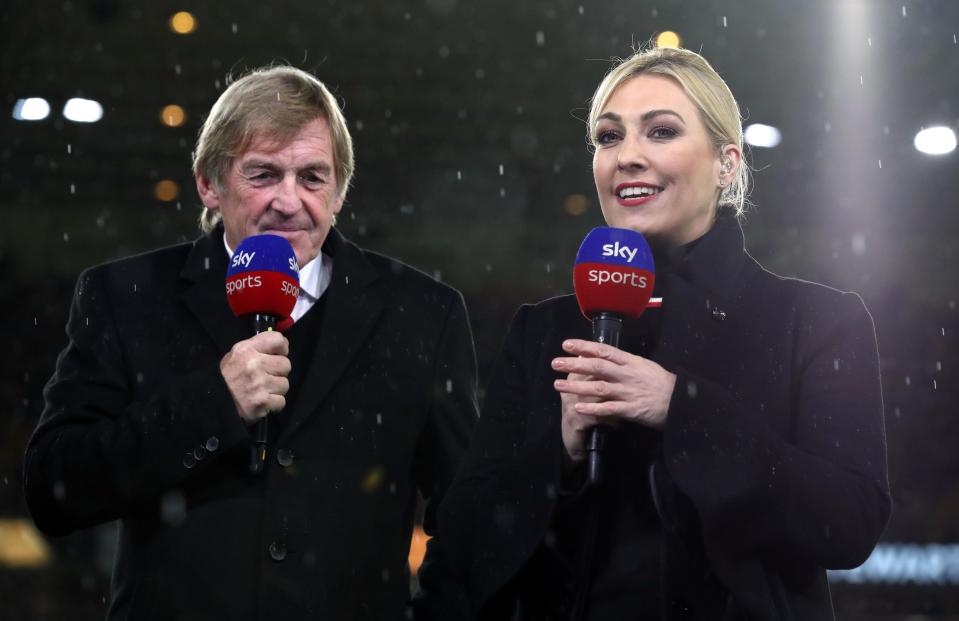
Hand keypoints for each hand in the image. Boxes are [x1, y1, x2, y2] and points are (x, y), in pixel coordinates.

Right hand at [220, 331, 290, 424]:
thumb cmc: (227, 378)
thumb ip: (256, 349)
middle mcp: (254, 364)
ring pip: (285, 384)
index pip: (278, 340)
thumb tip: (280, 347)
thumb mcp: (236, 355)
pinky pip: (281, 401)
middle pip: (286, 364)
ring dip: (276, 389)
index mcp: (247, 349)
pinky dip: (274, 404)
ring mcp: (259, 383)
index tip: (276, 356)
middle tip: (266, 378)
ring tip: (262, 391)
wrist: (212, 403)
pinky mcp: (262, 401)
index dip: (281, 349)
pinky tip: (263, 402)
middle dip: (278, 372)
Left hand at [552, 339, 675, 459]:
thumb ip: (624, 363)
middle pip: (596, 366)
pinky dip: (592, 408)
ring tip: (557, 385)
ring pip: (598, 387)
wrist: (681, 401)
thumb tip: (605, 357)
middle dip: (574, 364)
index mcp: (630, 362)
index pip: (604, 350)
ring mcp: (628, 392)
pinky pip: (608, 408)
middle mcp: (627, 374)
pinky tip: (577, 407)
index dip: (584, 346)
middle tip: (556, 362)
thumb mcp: (644, 366)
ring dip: (576, 386)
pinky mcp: (631, 409)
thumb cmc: (661, 384)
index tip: (567, 344)